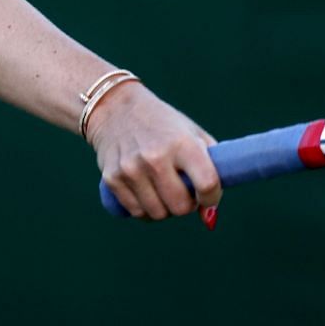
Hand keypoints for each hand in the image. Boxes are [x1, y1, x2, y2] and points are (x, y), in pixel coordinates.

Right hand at [88, 82, 221, 221]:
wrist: (117, 108)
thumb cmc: (164, 124)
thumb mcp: (193, 134)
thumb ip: (211, 170)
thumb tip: (209, 217)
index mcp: (182, 143)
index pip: (207, 184)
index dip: (212, 198)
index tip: (208, 196)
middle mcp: (155, 156)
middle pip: (181, 207)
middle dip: (187, 204)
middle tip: (183, 191)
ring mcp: (131, 169)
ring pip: (158, 214)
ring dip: (166, 208)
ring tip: (164, 190)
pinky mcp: (112, 178)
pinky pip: (136, 212)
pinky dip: (145, 209)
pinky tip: (147, 192)